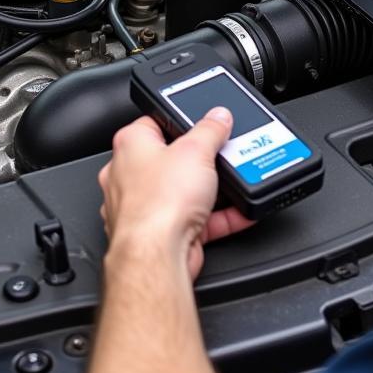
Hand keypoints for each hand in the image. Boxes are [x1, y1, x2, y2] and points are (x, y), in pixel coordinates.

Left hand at [98, 110, 254, 279]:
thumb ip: (211, 129)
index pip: (155, 122)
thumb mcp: (197, 150)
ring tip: (235, 181)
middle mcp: (131, 176)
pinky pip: (197, 219)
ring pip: (186, 192)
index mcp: (131, 146)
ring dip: (214, 190)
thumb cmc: (158, 202)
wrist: (157, 255)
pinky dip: (220, 217)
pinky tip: (241, 211)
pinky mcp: (163, 234)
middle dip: (203, 160)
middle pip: (174, 159)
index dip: (181, 120)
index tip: (204, 123)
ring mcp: (146, 208)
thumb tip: (218, 117)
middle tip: (223, 154)